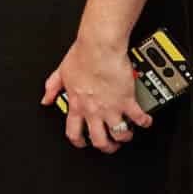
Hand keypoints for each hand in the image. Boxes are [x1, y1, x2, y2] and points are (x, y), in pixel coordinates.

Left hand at [42, 31, 150, 153]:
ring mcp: (110, 107)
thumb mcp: (62, 71)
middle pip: (98, 140)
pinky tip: (145, 121)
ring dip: (124, 136)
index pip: (73, 132)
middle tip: (110, 145)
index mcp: (77, 104)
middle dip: (105, 147)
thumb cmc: (82, 55)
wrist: (99, 46)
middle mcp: (93, 110)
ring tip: (127, 133)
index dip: (78, 142)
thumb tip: (46, 99)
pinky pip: (138, 118)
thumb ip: (52, 87)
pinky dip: (144, 122)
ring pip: (119, 134)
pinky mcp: (126, 100)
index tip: (83, 143)